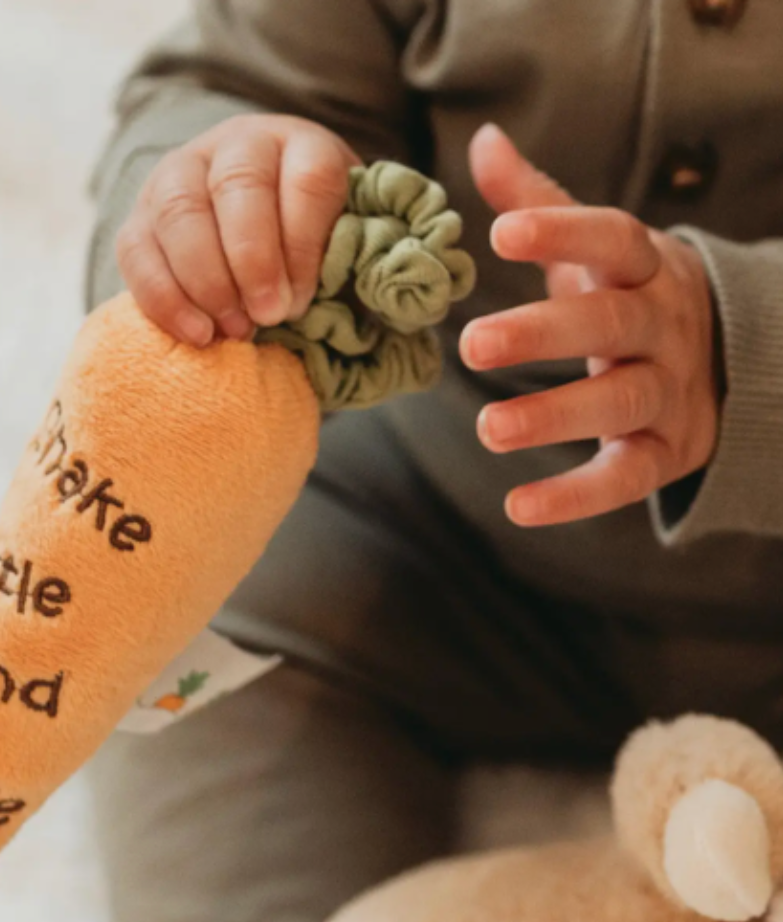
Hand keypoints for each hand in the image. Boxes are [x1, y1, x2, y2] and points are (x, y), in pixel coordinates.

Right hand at [116, 114, 359, 346]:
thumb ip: (369, 268)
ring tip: (234, 330)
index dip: (304, 241)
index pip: (307, 176)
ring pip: (180, 211)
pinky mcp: (141, 217)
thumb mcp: (349, 249)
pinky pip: (138, 250)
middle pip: (238, 186)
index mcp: (302, 146)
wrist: (253, 245)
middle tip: (269, 316)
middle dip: (253, 259)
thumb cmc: (311, 256)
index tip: (304, 298)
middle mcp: (237, 146)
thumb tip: (393, 298)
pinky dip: (164, 296)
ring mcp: (181, 175)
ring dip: (207, 279)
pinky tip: (197, 334)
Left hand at [460, 123, 720, 526]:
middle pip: (609, 325)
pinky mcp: (666, 452)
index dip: (562, 234)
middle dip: (543, 333)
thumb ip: (540, 201)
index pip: (612, 239)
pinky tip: (518, 507)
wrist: (723, 361)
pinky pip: (625, 477)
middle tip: (473, 344)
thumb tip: (484, 140)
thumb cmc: (629, 296)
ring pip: (619, 402)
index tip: (503, 232)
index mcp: (643, 268)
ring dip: (554, 416)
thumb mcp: (596, 250)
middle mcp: (663, 326)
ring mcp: (670, 392)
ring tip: (488, 429)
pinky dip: (576, 496)